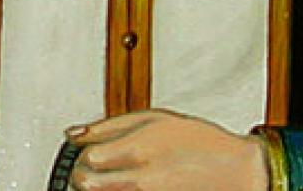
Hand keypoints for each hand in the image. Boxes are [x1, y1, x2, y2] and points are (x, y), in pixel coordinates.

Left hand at [67, 109, 268, 190]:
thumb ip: (109, 126)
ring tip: (114, 177)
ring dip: (98, 187)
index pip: (87, 157)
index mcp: (138, 148)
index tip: (90, 150)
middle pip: (85, 183)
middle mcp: (138, 181)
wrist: (230, 172)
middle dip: (84, 174)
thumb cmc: (197, 141)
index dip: (84, 153)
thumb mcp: (155, 118)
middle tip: (96, 168)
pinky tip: (128, 186)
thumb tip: (72, 133)